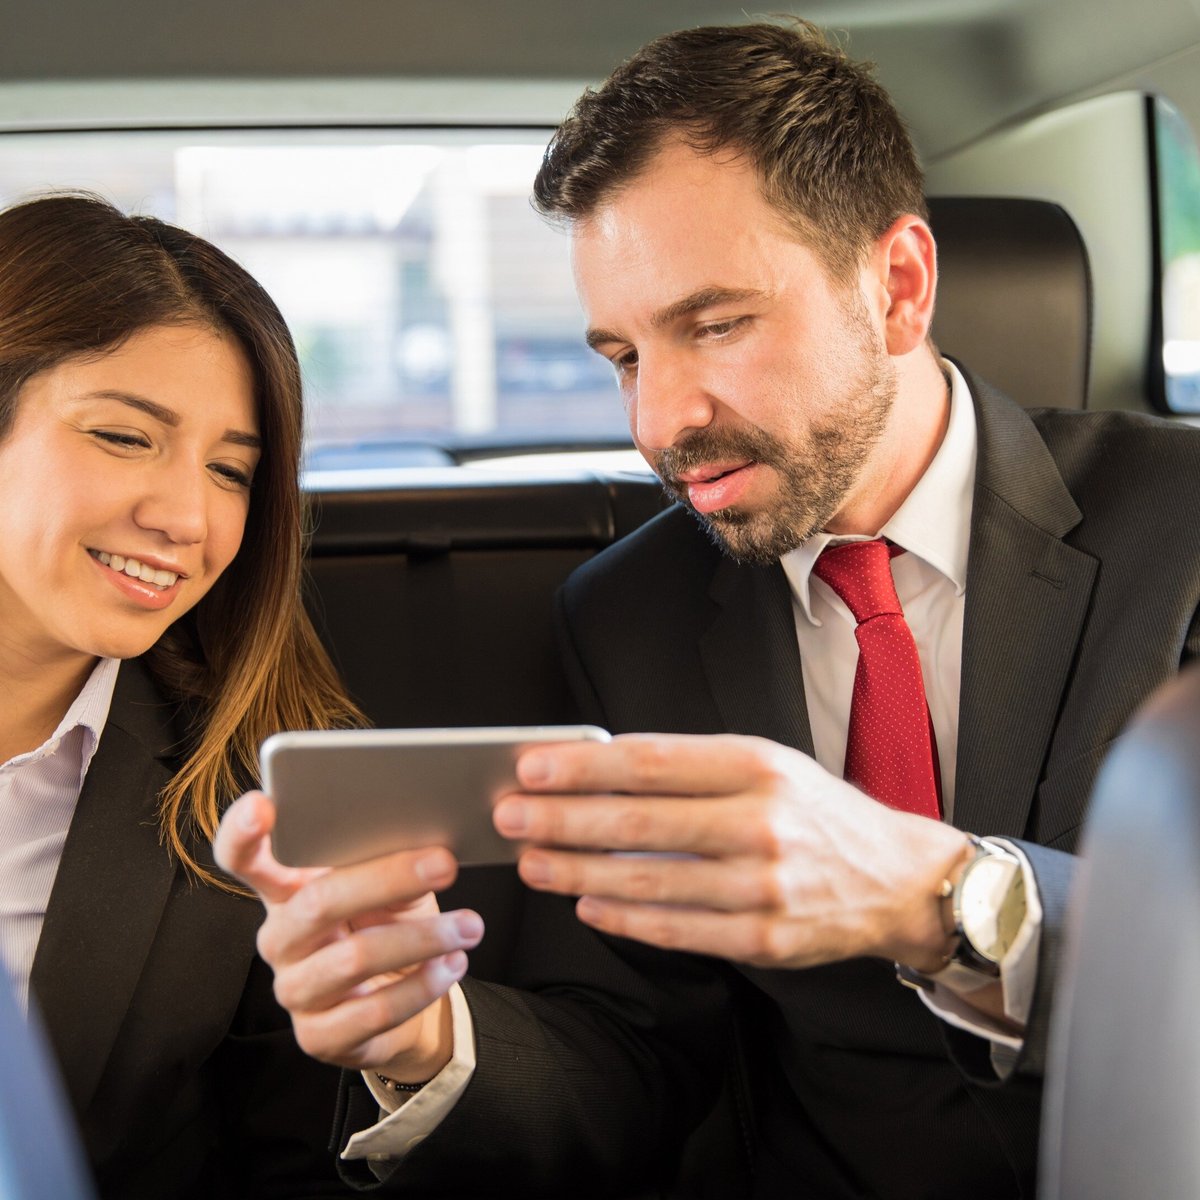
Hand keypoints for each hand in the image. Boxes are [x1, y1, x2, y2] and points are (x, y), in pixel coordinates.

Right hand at [214, 791, 483, 1080]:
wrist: (403, 998)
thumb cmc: (388, 922)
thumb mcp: (390, 885)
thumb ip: (388, 859)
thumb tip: (425, 843)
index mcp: (285, 889)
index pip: (243, 857)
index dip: (242, 831)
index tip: (262, 804)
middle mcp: (279, 938)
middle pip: (317, 902)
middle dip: (387, 878)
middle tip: (445, 863)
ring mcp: (295, 990)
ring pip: (354, 958)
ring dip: (423, 938)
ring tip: (469, 925)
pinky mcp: (319, 1036)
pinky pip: (375, 1012)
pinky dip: (423, 985)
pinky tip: (452, 964)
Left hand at [493, 734, 968, 971]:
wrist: (896, 878)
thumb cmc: (816, 812)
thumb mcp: (768, 765)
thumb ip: (692, 767)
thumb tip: (598, 772)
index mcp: (758, 765)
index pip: (651, 762)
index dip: (583, 766)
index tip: (531, 766)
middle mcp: (762, 822)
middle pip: (639, 823)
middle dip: (562, 819)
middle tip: (509, 815)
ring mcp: (765, 887)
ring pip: (649, 882)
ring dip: (576, 871)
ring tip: (531, 860)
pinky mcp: (767, 940)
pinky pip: (679, 930)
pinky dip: (625, 918)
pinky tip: (586, 902)